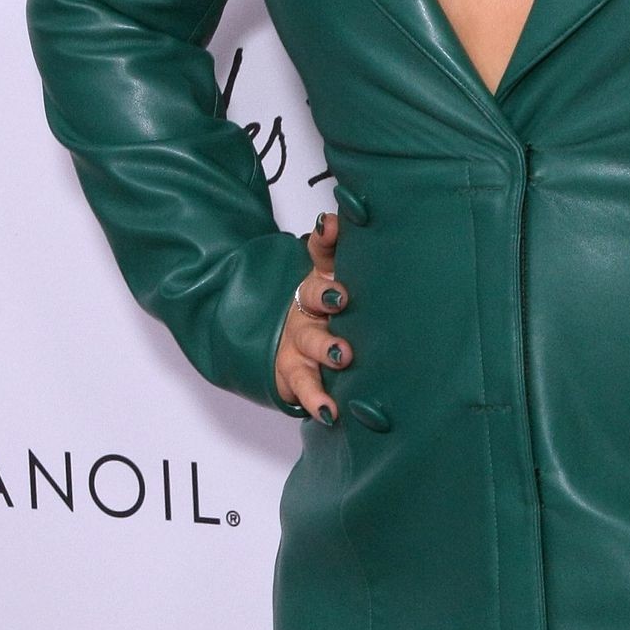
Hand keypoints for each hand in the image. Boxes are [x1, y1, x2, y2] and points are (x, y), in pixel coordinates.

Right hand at [274, 211, 353, 420]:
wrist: (286, 343)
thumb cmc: (327, 309)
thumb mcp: (335, 276)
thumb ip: (338, 249)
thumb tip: (337, 218)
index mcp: (321, 278)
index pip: (320, 252)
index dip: (326, 240)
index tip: (332, 227)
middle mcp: (306, 307)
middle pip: (311, 296)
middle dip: (325, 297)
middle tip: (343, 300)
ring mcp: (298, 341)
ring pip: (308, 343)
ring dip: (325, 349)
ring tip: (344, 356)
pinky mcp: (293, 373)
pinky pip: (304, 387)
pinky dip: (316, 399)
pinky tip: (329, 411)